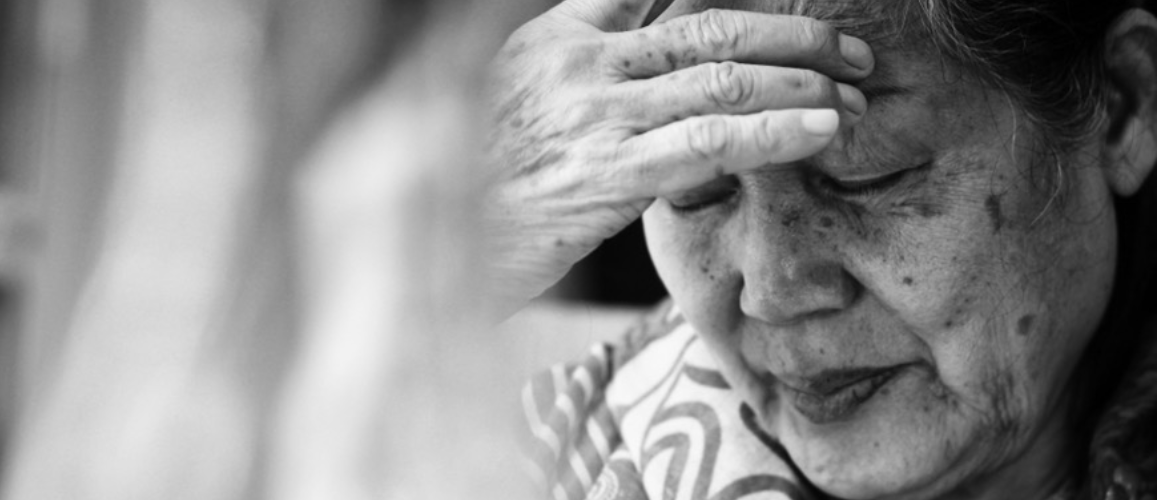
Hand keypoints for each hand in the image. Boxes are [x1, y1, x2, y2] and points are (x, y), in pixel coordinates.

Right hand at [484, 0, 873, 316]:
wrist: (427, 247)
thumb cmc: (476, 186)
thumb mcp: (511, 105)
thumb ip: (574, 71)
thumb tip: (647, 67)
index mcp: (556, 37)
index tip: (782, 2)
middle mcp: (580, 62)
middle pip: (709, 28)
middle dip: (791, 36)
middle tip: (848, 50)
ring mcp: (595, 113)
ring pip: (722, 78)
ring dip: (800, 81)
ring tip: (853, 92)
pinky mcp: (609, 171)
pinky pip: (712, 140)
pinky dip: (777, 131)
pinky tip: (821, 130)